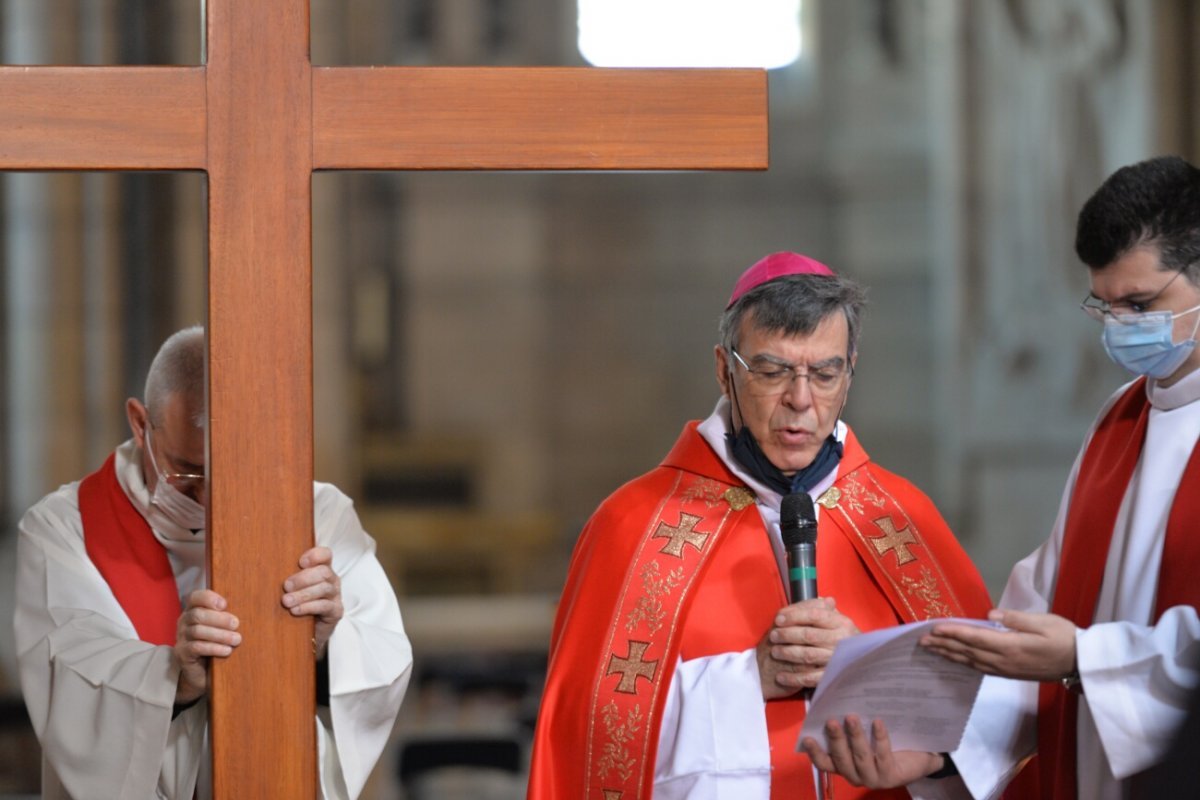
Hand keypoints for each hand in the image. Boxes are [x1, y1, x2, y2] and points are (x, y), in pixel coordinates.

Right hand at [174, 589, 240, 704]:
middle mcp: (184, 622)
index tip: (225, 604)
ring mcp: (181, 638)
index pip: (196, 597)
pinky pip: (196, 647)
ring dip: (220, 635)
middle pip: (197, 614)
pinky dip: (213, 648)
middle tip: (236, 624)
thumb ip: (229, 617)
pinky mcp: (182, 653)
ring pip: (197, 631)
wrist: (203, 673)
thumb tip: (253, 608)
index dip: (209, 598)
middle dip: (219, 619)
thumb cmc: (217, 645)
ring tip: (236, 640)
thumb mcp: (223, 628)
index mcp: (194, 610)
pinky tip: (227, 651)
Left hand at [282, 546, 342, 658]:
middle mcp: (331, 580)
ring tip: (286, 601)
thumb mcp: (291, 589)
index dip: (315, 555)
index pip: (325, 555)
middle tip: (286, 586)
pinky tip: (295, 611)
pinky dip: (308, 607)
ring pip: (324, 588)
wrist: (305, 634)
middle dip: (303, 578)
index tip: (300, 562)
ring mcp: (335, 596)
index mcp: (321, 569)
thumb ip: (287, 578)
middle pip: (323, 572)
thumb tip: (262, 569)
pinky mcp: (336, 611)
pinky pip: (325, 606)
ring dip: (303, 594)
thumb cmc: (295, 605)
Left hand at [756, 597, 858, 699]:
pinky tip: (781, 677)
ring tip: (774, 652)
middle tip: (773, 636)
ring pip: (808, 655)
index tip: (778, 619)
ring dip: (788, 654)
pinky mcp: (831, 677)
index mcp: (841, 623)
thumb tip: (820, 599)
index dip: (794, 616)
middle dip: (787, 635)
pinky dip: (794, 678)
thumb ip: (822, 609)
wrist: (862, 663)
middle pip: (808, 635)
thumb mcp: (836, 620)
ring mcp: (836, 660)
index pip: (814, 615)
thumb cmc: (842, 637)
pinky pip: (810, 678)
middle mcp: (840, 640)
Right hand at [801, 715, 943, 787]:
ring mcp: (873, 779)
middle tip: (832, 720)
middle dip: (836, 739)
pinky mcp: (891, 777)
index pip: (825, 763)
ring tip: (852, 717)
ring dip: (855, 737)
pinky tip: (877, 722)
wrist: (920, 757)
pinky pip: (882, 755)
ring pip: (860, 758)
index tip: (807, 737)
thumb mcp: (865, 735)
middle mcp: (856, 775)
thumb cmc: (887, 742)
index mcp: (845, 766)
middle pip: (841, 759)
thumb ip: (849, 727)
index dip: (815, 753)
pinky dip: (879, 738)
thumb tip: (835, 701)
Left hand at [920, 609, 1076, 681]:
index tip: (933, 628)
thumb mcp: (1044, 622)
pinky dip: (964, 663)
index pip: (974, 638)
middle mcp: (1004, 661)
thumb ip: (1015, 619)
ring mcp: (1006, 670)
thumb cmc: (1065, 638)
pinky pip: (980, 669)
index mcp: (1011, 646)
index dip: (953, 633)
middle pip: (967, 652)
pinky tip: (955, 660)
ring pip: (971, 662)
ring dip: (950, 655)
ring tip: (931, 650)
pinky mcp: (1009, 674)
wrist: (1082, 663)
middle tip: (920, 641)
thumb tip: (990, 615)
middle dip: (943, 645)